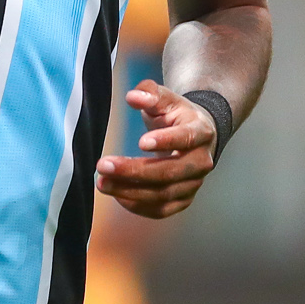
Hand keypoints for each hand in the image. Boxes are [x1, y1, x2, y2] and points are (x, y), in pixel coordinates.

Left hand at [93, 79, 219, 219]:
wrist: (197, 137)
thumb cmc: (177, 117)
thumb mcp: (166, 99)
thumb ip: (150, 93)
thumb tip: (133, 97)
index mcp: (201, 131)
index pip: (186, 138)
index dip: (166, 141)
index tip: (140, 142)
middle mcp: (201, 161)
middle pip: (169, 172)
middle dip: (134, 171)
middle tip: (103, 166)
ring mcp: (194, 183)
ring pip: (163, 194)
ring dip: (130, 191)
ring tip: (102, 183)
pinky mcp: (184, 199)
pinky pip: (162, 210)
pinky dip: (138, 206)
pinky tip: (117, 196)